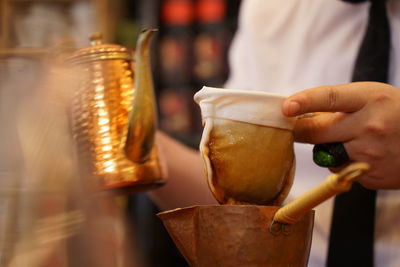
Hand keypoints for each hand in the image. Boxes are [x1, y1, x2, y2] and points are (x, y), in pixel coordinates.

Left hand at [282, 82, 399, 188]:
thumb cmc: (394, 113)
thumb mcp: (372, 97)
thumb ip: (338, 103)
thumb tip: (299, 114)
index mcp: (370, 99)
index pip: (330, 98)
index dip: (305, 102)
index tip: (286, 107)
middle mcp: (370, 126)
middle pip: (317, 133)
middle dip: (301, 131)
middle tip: (295, 128)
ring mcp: (371, 155)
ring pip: (326, 154)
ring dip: (329, 148)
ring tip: (353, 141)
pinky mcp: (370, 176)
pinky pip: (340, 171)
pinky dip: (344, 164)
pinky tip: (365, 156)